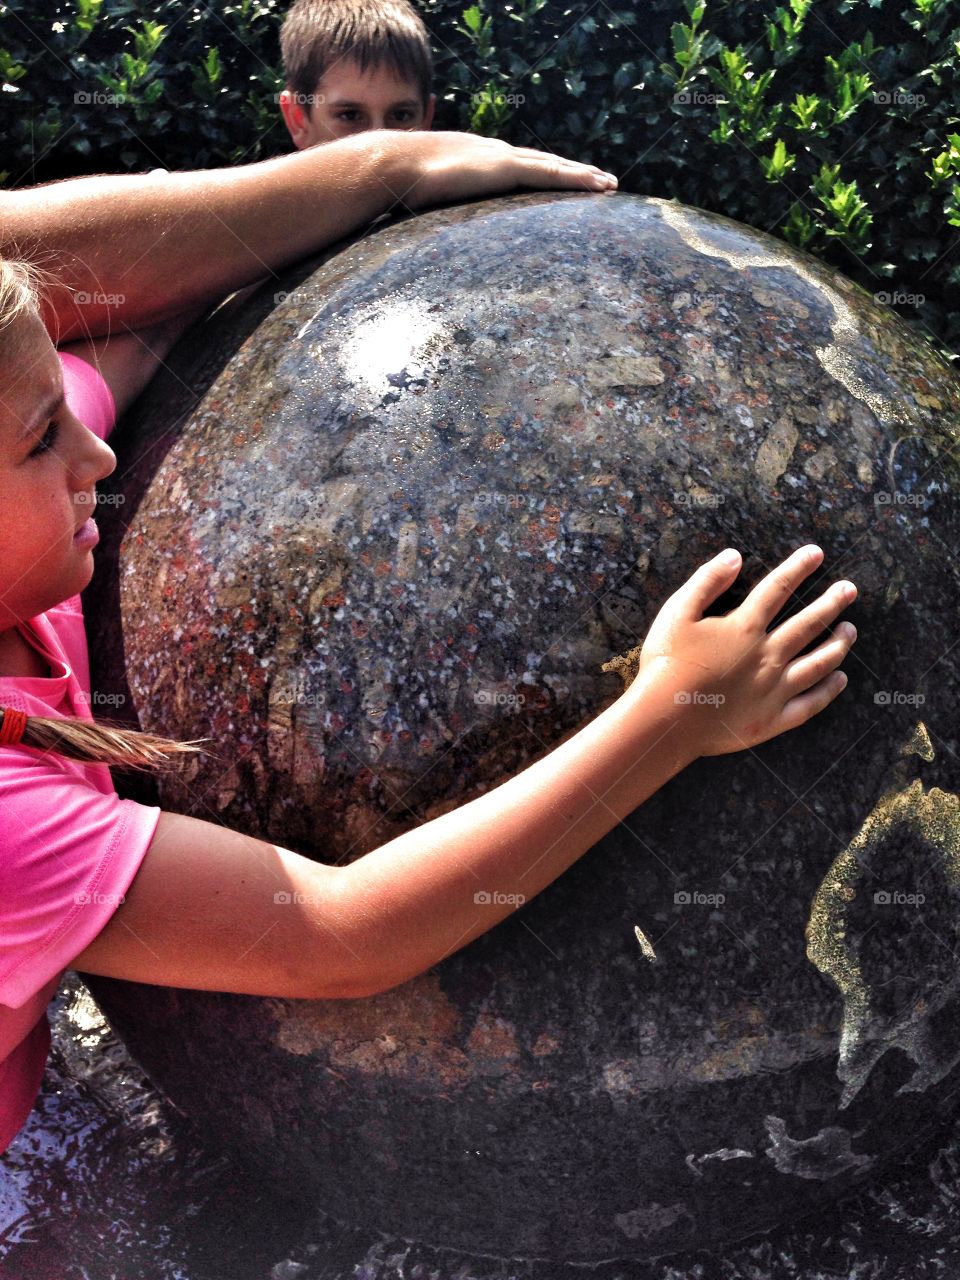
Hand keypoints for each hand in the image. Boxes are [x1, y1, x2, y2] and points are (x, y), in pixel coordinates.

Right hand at [392, 131, 617, 210]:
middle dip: (575, 174)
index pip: (523, 169)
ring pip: (555, 168)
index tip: (566, 184)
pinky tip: (596, 186)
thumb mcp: (429, 203)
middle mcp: (497, 155)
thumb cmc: (404, 189)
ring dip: (584, 176)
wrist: (396, 166)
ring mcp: (503, 159)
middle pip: (546, 165)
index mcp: (481, 163)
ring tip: (609, 186)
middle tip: (602, 183)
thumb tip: (432, 245)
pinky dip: (577, 179)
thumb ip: (440, 216)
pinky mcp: (507, 167)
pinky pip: (551, 174)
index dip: (548, 175)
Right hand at [625, 545, 856, 756]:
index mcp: (744, 627)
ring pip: (817, 662)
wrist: (665, 719)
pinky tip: (840, 679)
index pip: (777, 589)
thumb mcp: (676, 613)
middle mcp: (767, 655)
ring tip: (851, 630)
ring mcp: (774, 689)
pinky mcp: (772, 719)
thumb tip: (734, 556)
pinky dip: (828, 691)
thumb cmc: (666, 664)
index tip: (816, 553)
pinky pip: (810, 703)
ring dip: (837, 644)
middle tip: (850, 589)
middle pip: (807, 624)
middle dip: (832, 603)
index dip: (798, 568)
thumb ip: (706, 581)